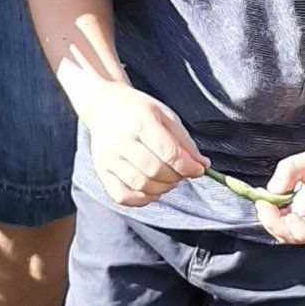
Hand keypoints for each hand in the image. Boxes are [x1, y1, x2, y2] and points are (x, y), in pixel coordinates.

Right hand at [84, 83, 206, 206]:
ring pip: (141, 185)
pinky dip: (142, 199)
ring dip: (162, 188)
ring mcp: (109, 158)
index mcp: (141, 123)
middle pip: (155, 171)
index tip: (199, 170)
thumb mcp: (165, 115)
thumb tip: (202, 166)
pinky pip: (122, 196)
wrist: (104, 105)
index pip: (169, 152)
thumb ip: (184, 141)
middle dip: (176, 177)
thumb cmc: (139, 110)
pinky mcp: (102, 171)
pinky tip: (151, 189)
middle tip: (181, 173)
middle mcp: (122, 142)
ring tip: (168, 180)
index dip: (188, 166)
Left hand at [259, 141, 304, 248]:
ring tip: (264, 200)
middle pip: (296, 237)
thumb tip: (272, 190)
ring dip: (271, 220)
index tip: (288, 214)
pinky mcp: (302, 220)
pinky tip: (268, 200)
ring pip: (286, 234)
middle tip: (262, 202)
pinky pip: (284, 225)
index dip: (299, 230)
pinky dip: (273, 215)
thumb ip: (290, 170)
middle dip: (275, 223)